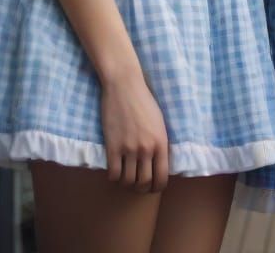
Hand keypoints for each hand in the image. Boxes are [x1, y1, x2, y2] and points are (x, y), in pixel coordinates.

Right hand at [101, 69, 169, 192]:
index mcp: (161, 143)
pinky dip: (114, 177)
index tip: (153, 187)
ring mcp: (129, 149)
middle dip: (141, 188)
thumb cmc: (144, 101)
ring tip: (126, 177)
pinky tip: (114, 170)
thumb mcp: (160, 122)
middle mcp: (146, 149)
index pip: (162, 177)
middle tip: (138, 185)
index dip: (157, 187)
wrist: (125, 86)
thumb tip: (159, 163)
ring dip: (127, 183)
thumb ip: (160, 143)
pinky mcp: (113, 147)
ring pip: (128, 181)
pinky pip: (113, 174)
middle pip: (144, 183)